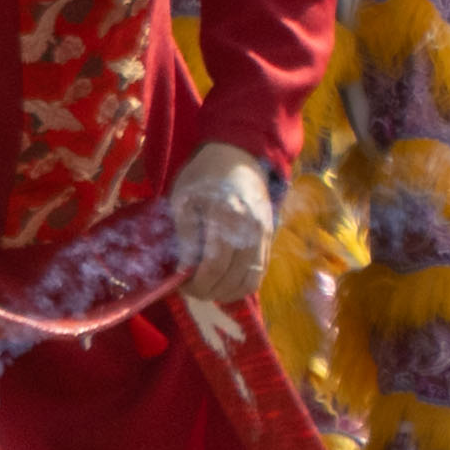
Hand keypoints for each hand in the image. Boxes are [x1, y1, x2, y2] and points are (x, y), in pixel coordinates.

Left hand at [163, 141, 277, 300]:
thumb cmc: (204, 176)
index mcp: (225, 215)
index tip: (179, 285)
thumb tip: (184, 272)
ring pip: (249, 281)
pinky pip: (260, 273)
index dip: (195, 284)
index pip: (213, 265)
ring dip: (226, 292)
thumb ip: (186, 236)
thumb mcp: (184, 199)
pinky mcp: (270, 237)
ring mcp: (264, 234)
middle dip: (207, 291)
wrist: (238, 157)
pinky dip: (241, 285)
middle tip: (189, 288)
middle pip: (231, 278)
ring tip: (207, 287)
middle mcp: (250, 228)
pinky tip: (224, 281)